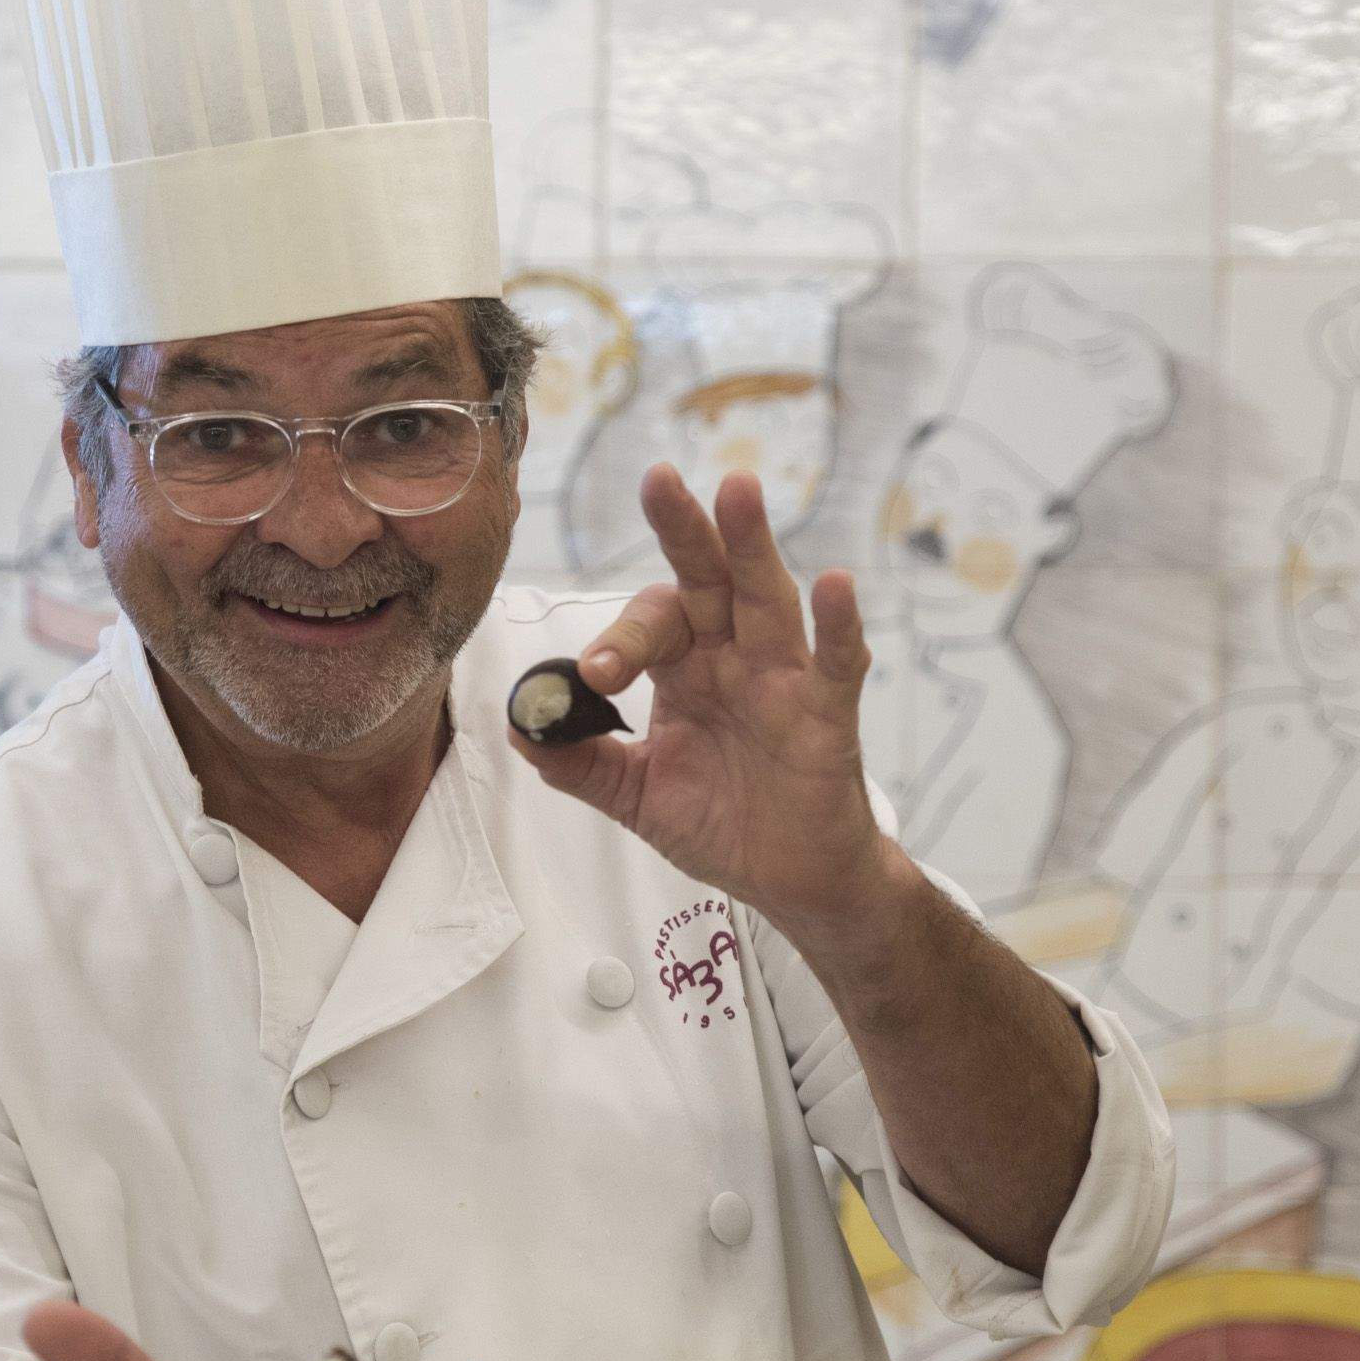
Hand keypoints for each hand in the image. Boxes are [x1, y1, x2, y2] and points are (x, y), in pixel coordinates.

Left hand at [511, 465, 893, 933]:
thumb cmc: (723, 826)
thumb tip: (520, 728)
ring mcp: (784, 679)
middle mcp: (734, 658)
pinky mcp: (828, 715)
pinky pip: (838, 663)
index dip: (621, 641)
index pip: (650, 624)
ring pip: (768, 599)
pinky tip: (836, 583)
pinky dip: (839, 625)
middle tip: (658, 478)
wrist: (791, 881)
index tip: (596, 676)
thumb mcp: (635, 797)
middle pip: (708, 578)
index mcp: (686, 668)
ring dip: (752, 545)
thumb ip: (580, 763)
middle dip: (684, 528)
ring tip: (737, 490)